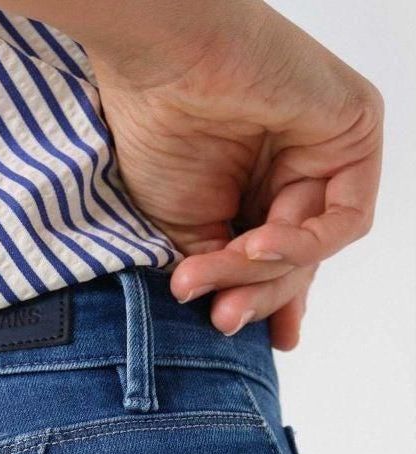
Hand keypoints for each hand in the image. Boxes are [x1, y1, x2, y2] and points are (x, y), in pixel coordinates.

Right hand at [87, 1, 382, 347]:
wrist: (162, 59)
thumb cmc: (156, 128)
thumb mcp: (184, 230)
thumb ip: (221, 271)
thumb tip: (233, 321)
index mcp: (256, 185)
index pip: (275, 260)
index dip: (262, 305)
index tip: (233, 334)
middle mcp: (295, 166)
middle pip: (294, 263)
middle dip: (256, 297)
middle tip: (219, 319)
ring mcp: (328, 148)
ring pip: (313, 249)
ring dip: (262, 275)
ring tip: (211, 279)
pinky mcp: (357, 127)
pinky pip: (344, 220)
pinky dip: (300, 248)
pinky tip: (254, 248)